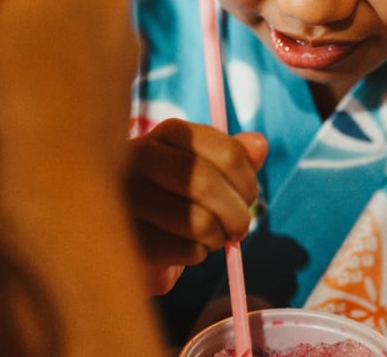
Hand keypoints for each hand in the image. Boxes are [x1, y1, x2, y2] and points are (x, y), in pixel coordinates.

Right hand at [125, 118, 267, 294]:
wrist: (130, 239)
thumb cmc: (175, 197)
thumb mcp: (205, 170)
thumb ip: (234, 156)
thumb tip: (259, 145)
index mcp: (168, 133)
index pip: (227, 154)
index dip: (248, 182)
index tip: (247, 196)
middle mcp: (139, 157)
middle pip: (209, 185)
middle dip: (237, 214)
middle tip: (239, 228)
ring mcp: (127, 198)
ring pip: (200, 222)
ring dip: (217, 237)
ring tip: (210, 238)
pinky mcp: (128, 239)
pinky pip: (186, 250)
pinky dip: (197, 254)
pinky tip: (185, 249)